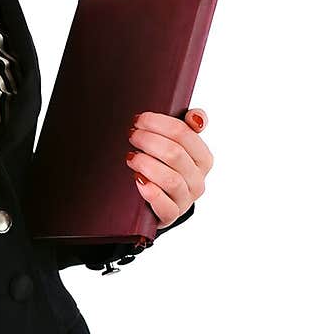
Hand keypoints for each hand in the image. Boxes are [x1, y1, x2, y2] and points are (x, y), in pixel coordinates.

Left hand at [125, 107, 213, 227]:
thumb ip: (187, 127)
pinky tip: (138, 180)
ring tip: (131, 157)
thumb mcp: (178, 147)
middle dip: (148, 140)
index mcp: (203, 158)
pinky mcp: (171, 216)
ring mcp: (186, 199)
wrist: (159, 203)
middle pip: (175, 154)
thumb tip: (196, 117)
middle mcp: (198, 180)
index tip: (139, 119)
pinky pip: (165, 206)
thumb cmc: (166, 168)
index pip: (184, 133)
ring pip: (171, 179)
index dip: (158, 123)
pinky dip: (151, 192)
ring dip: (147, 164)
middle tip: (131, 135)